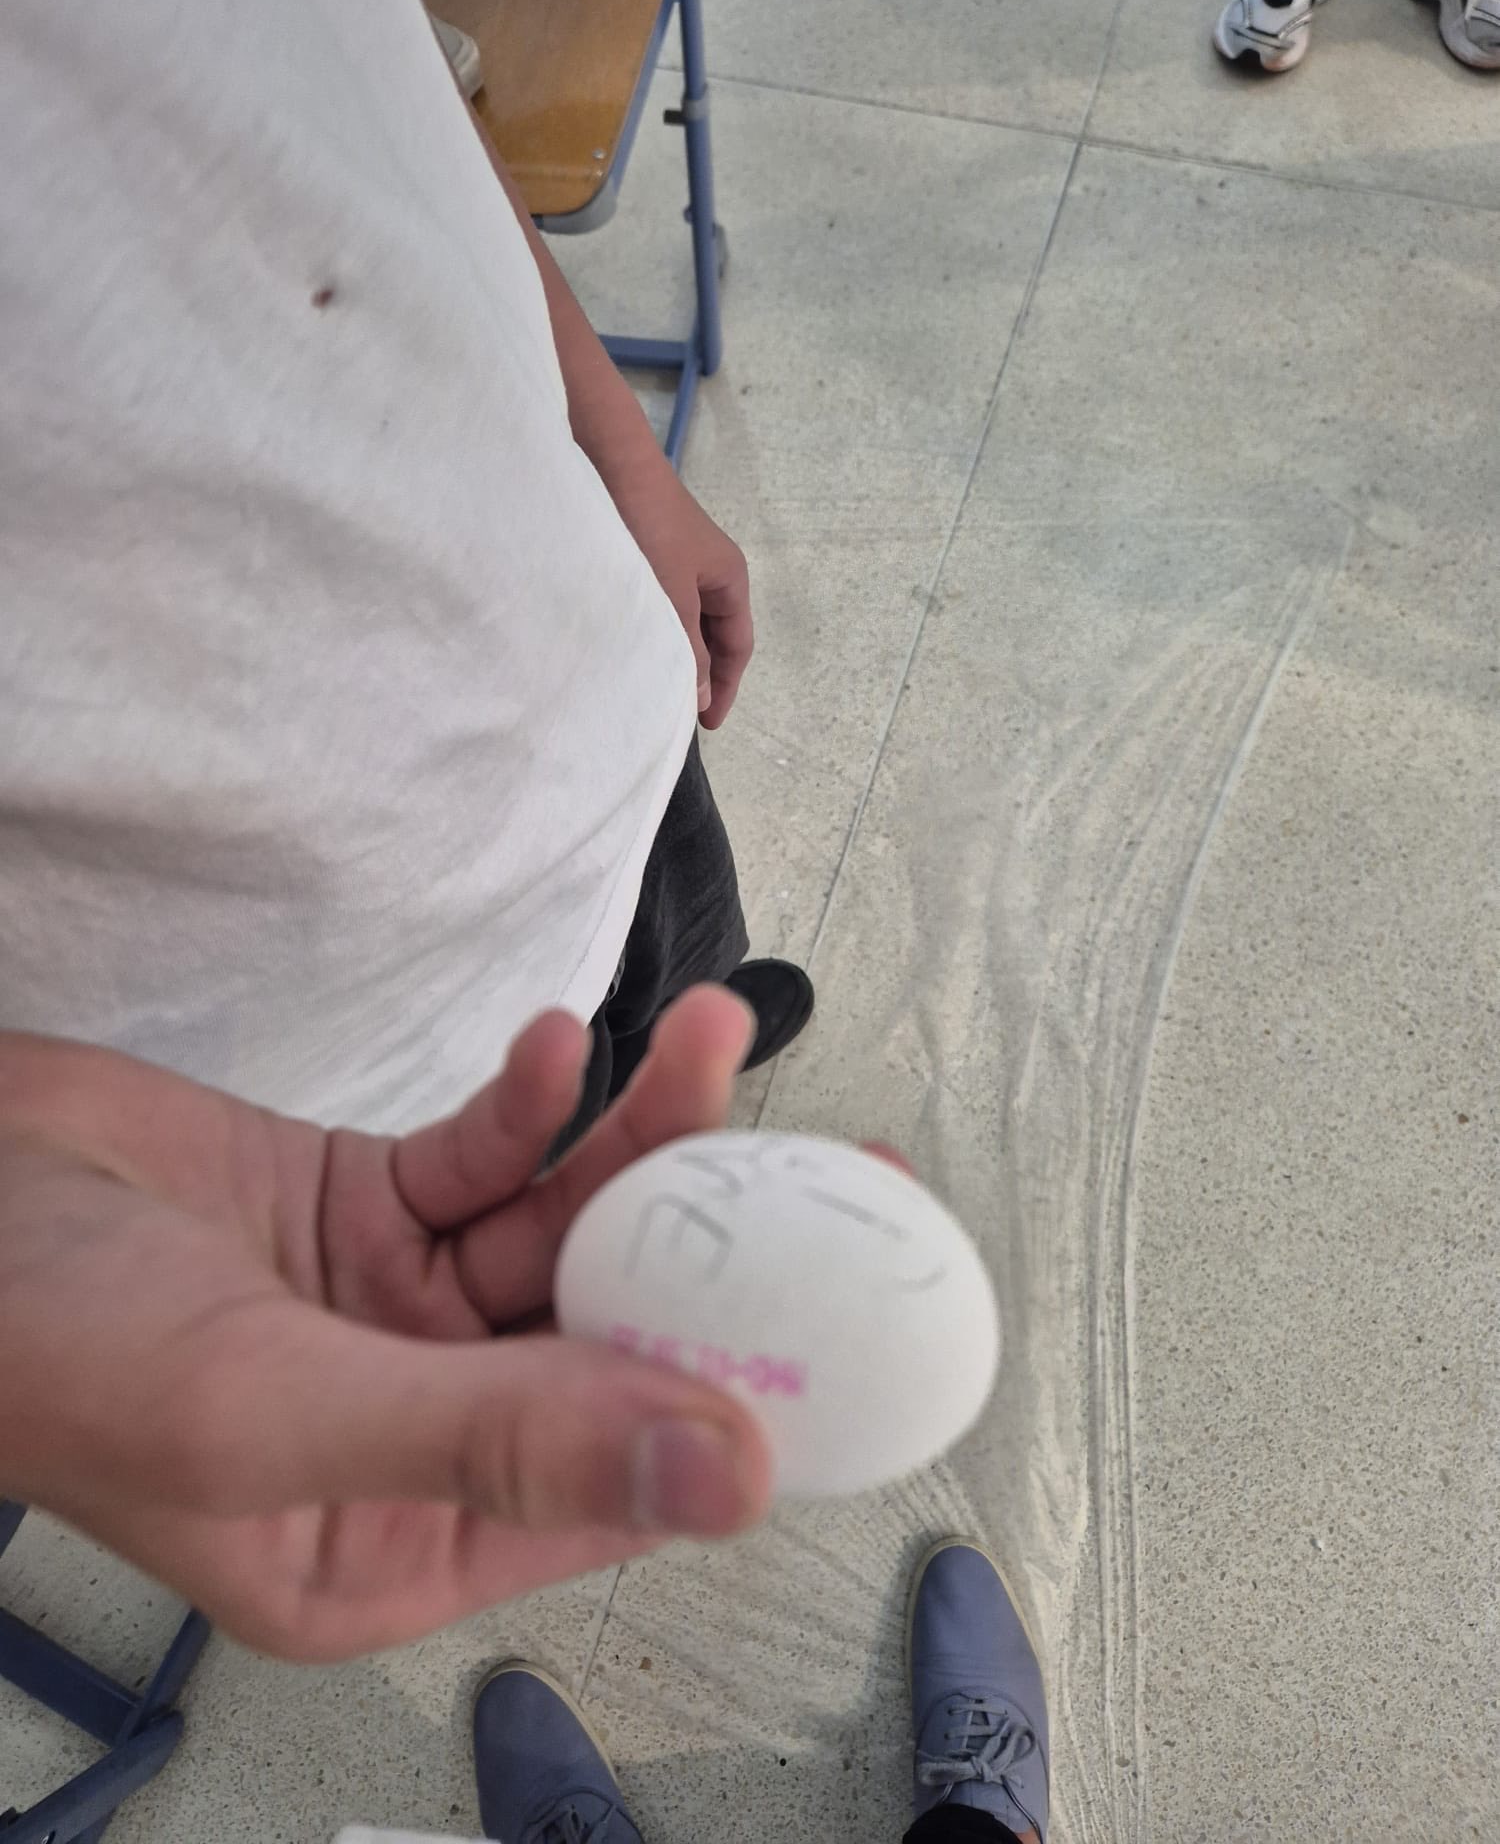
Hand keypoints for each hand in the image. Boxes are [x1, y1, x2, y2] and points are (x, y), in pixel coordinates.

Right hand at [0, 989, 771, 1660]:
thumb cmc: (57, 1344)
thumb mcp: (279, 1408)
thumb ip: (503, 1438)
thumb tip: (729, 1473)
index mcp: (401, 1542)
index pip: (621, 1486)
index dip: (745, 1400)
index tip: (856, 1310)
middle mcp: (417, 1433)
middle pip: (611, 1338)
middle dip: (713, 1244)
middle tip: (837, 1156)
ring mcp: (397, 1312)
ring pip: (564, 1229)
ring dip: (634, 1140)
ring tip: (704, 1036)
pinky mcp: (371, 1207)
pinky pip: (483, 1159)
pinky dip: (525, 1104)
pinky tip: (552, 1046)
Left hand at [613, 466, 752, 729]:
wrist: (610, 463)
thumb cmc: (649, 527)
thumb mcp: (673, 596)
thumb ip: (687, 648)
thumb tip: (701, 696)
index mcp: (729, 579)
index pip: (738, 646)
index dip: (726, 687)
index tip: (707, 724)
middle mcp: (709, 572)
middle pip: (713, 636)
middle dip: (700, 674)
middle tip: (676, 714)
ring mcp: (678, 562)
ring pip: (682, 622)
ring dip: (672, 653)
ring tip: (651, 687)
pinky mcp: (646, 554)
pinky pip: (658, 606)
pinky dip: (651, 631)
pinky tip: (629, 647)